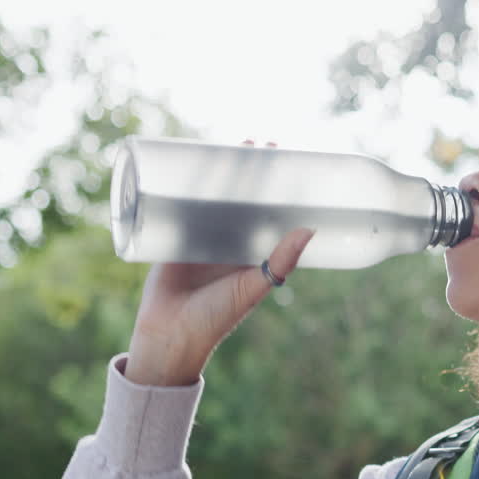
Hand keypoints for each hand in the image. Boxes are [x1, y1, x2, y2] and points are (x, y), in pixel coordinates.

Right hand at [124, 140, 311, 386]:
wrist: (169, 336)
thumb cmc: (215, 318)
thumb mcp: (252, 288)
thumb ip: (280, 262)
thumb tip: (309, 230)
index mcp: (251, 253)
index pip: (269, 212)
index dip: (277, 189)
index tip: (288, 163)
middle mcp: (228, 242)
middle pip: (241, 197)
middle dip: (249, 171)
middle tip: (260, 143)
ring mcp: (200, 237)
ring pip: (211, 196)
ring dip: (218, 171)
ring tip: (228, 144)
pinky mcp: (172, 236)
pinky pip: (179, 204)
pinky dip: (183, 185)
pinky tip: (186, 162)